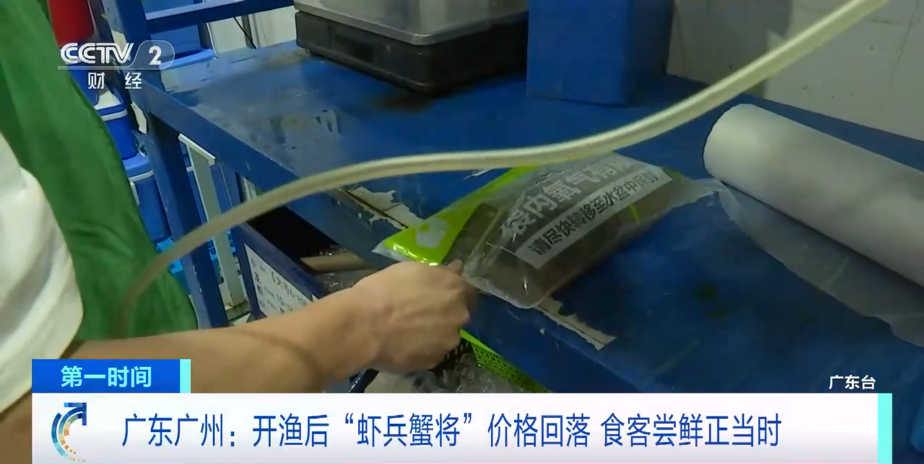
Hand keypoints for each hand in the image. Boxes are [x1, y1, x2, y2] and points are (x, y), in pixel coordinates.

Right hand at [351, 260, 476, 372]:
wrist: (363, 326)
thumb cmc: (383, 290)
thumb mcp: (411, 270)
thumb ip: (439, 272)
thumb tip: (456, 268)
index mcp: (455, 289)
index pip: (468, 292)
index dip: (454, 293)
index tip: (441, 295)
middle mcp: (459, 315)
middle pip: (458, 314)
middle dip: (445, 313)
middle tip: (419, 313)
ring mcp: (449, 341)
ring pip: (446, 335)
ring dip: (434, 332)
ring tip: (408, 332)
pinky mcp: (435, 361)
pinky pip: (432, 352)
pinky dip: (423, 349)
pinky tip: (404, 345)